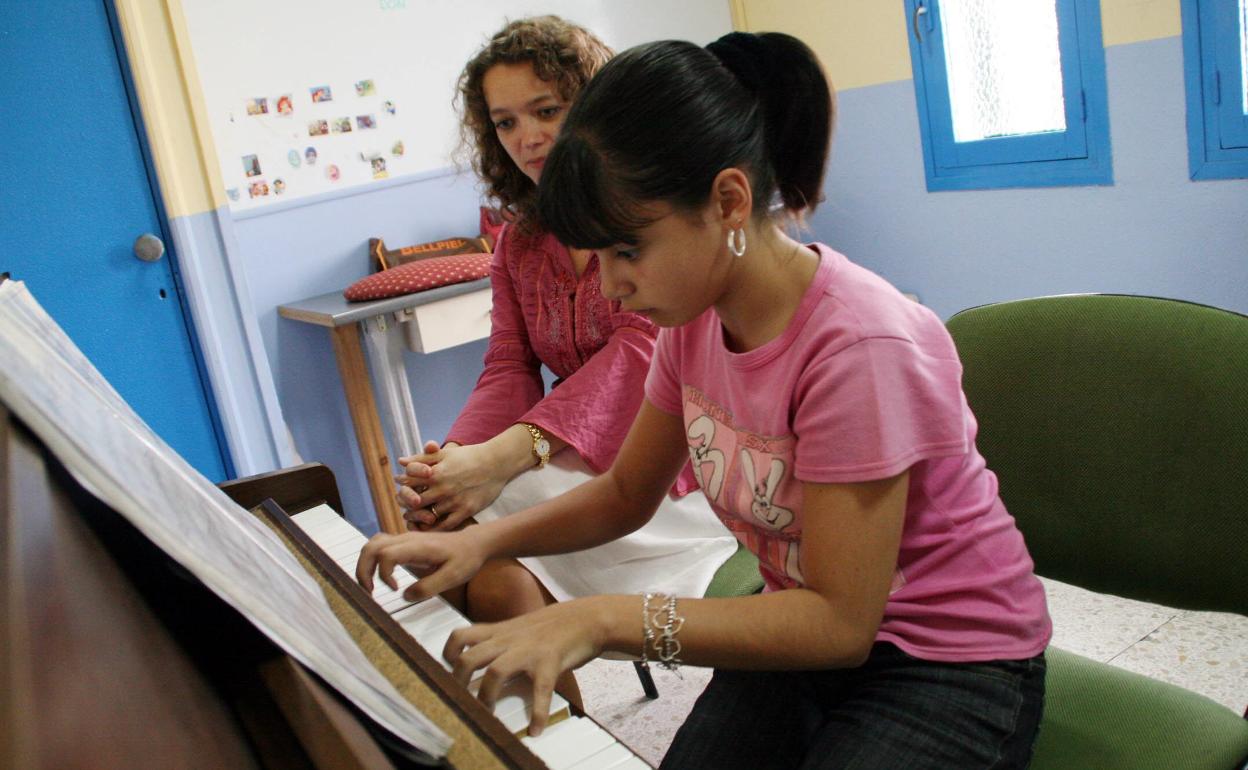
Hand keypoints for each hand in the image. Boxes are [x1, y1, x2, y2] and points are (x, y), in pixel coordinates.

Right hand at [355, 528, 487, 601]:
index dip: (384, 574)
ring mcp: (404, 539)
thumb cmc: (465, 559)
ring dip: (365, 566)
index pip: (386, 554)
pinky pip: (379, 547)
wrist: (473, 544)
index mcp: (418, 546)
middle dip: (363, 570)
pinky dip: (372, 562)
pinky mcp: (404, 544)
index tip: (395, 589)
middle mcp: (407, 539)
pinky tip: (380, 578)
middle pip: (371, 546)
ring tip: (370, 587)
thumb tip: (405, 596)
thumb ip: (429, 587)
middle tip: (370, 593)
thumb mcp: (453, 577)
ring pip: (372, 545)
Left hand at [395, 440, 508, 531]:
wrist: (496, 463)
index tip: (403, 490)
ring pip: (428, 516)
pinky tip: (432, 526)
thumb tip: (401, 462)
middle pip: (415, 503)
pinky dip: (435, 528)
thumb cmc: (469, 456)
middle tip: (407, 507)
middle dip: (408, 505)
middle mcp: (443, 489)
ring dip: (419, 518)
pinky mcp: (466, 511)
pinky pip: (445, 526)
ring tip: (416, 518)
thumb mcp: (445, 453)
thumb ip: (421, 458)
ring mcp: (454, 501)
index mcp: (435, 473)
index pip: (409, 484)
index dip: (403, 488)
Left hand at [443, 598, 611, 735]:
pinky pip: (540, 691)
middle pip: (470, 658)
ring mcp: (529, 651)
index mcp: (500, 631)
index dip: (448, 654)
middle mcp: (509, 640)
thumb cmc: (552, 626)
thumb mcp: (520, 627)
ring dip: (486, 697)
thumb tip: (482, 658)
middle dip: (459, 682)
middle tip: (461, 699)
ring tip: (488, 715)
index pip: (462, 636)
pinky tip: (535, 729)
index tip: (447, 670)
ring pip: (495, 672)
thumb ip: (501, 640)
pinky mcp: (549, 663)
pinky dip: (537, 714)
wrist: (586, 618)